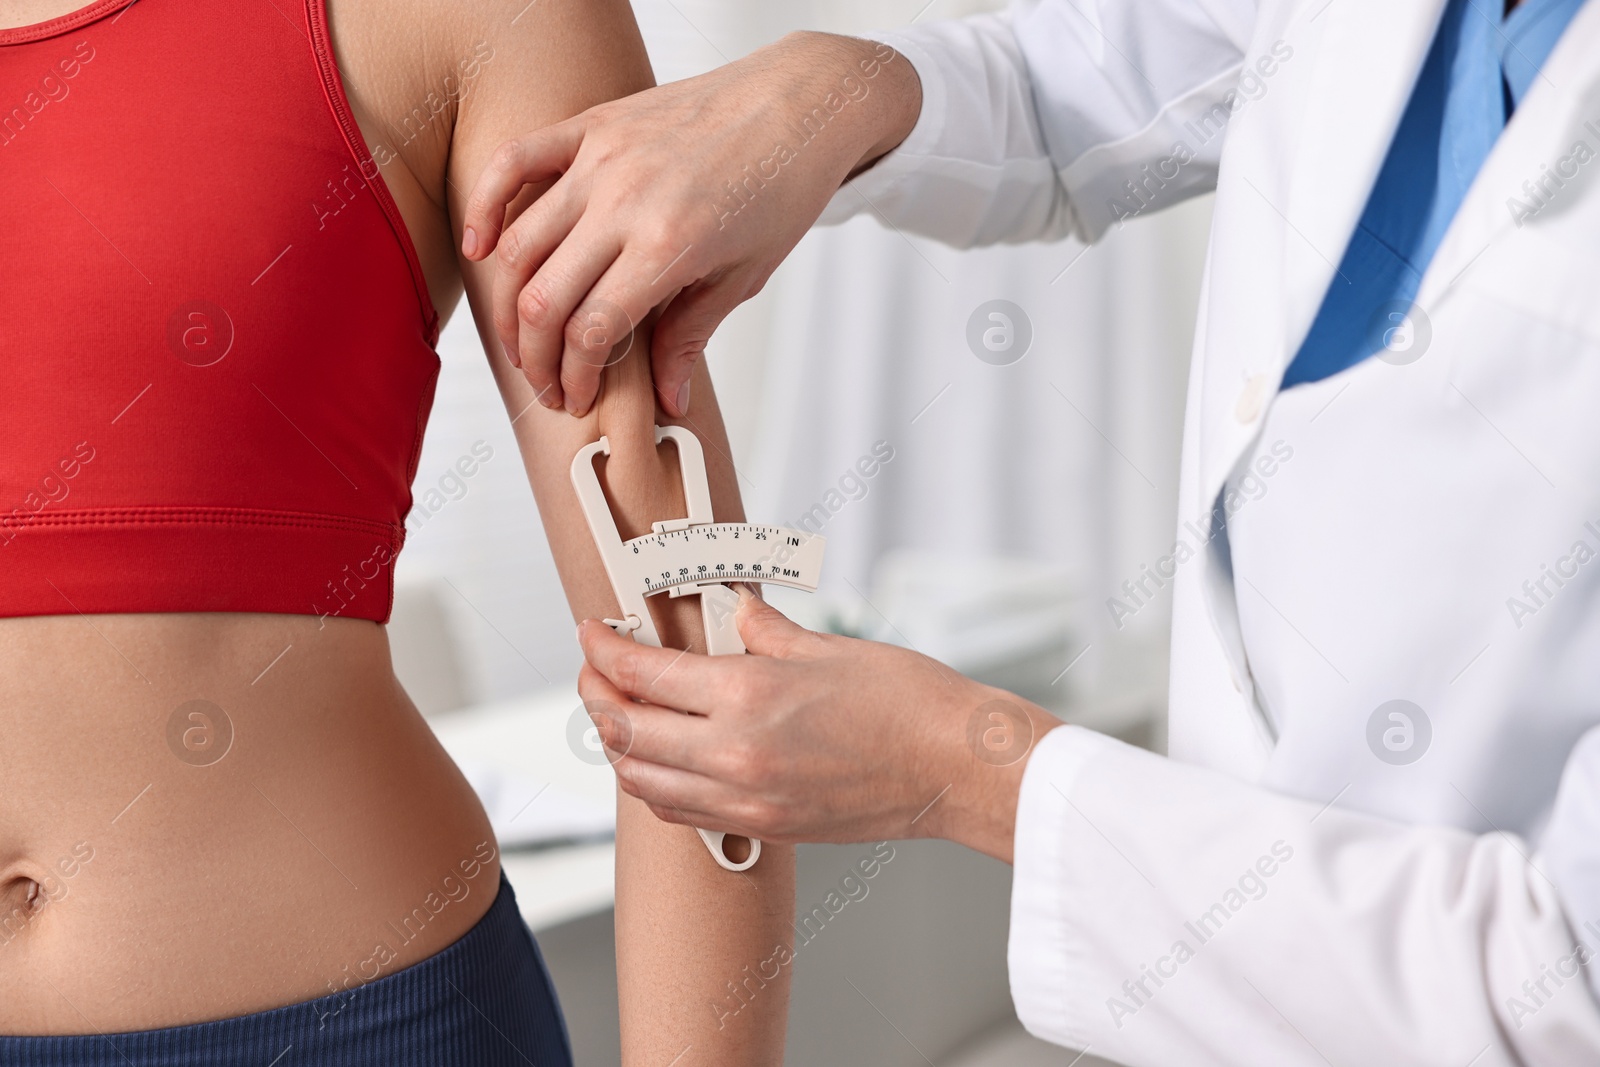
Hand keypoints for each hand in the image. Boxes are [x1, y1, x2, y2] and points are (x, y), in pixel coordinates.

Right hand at [460, 31, 921, 416]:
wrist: (797, 104)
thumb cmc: (780, 186)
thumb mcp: (745, 275)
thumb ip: (692, 337)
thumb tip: (668, 399)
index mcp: (669, 246)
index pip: (591, 332)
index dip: (575, 377)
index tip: (577, 398)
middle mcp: (625, 202)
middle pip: (543, 300)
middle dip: (535, 358)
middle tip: (546, 384)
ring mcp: (601, 160)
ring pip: (519, 245)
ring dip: (509, 304)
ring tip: (523, 338)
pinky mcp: (590, 126)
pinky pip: (514, 163)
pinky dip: (485, 207)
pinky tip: (478, 249)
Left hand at [576, 590, 1060, 862]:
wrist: (955, 768)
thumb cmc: (908, 704)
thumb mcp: (827, 646)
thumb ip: (764, 631)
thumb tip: (735, 609)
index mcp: (748, 696)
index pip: (642, 674)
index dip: (603, 650)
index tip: (592, 632)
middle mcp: (734, 754)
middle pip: (624, 731)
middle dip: (596, 695)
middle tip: (596, 668)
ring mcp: (746, 798)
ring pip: (641, 780)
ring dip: (618, 744)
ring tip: (620, 712)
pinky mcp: (763, 825)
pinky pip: (679, 810)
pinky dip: (652, 784)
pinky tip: (661, 758)